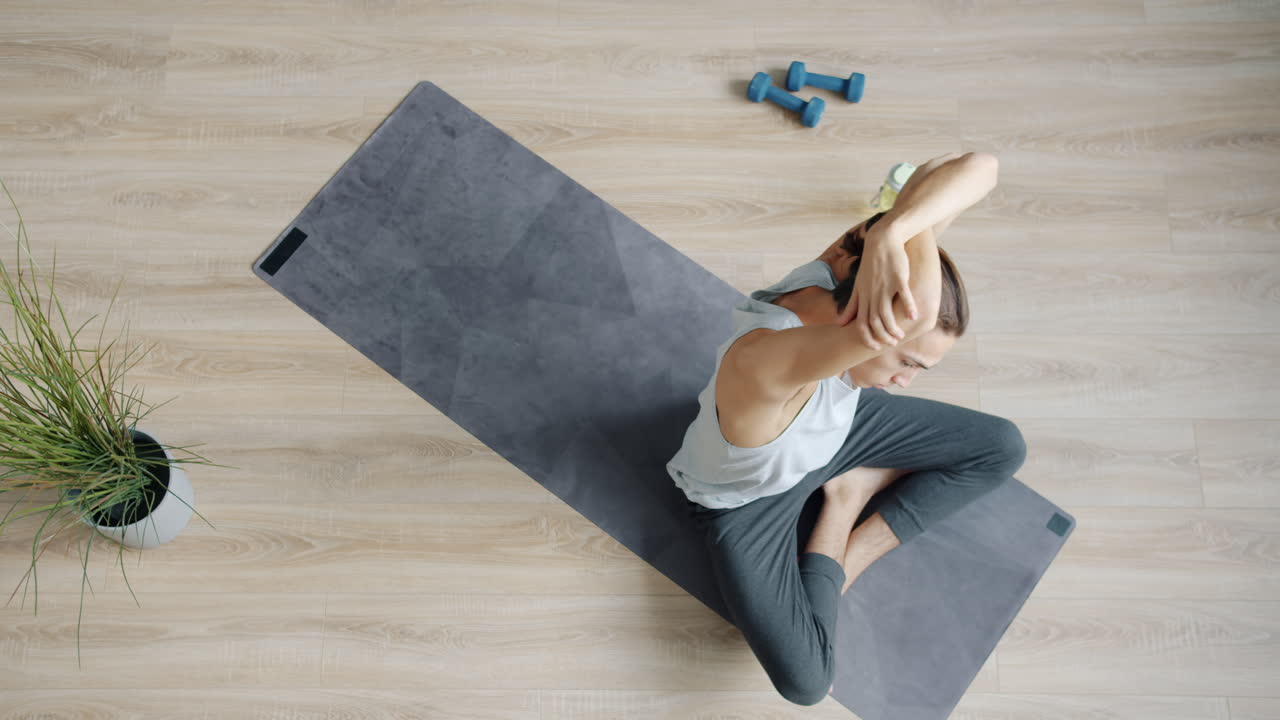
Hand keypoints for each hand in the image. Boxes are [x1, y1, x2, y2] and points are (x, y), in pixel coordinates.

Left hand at [836, 224, 917, 349]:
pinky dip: (908, 306)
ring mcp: (885, 286)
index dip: (866, 337)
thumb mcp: (858, 286)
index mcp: (862, 296)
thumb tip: (840, 323)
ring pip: (886, 312)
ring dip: (893, 327)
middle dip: (881, 336)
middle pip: (873, 321)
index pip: (860, 323)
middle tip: (891, 343)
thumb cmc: (871, 265)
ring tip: (901, 336)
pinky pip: (903, 294)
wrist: (882, 241)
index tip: (874, 347)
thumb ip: (851, 305)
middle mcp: (872, 293)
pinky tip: (913, 317)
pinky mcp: (899, 278)